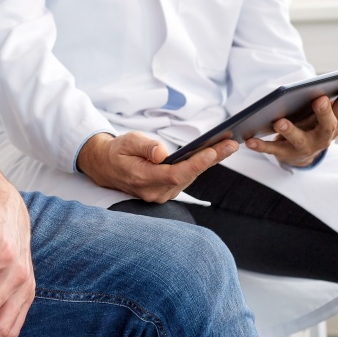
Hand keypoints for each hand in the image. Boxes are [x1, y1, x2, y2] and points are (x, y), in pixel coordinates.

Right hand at [76, 130, 238, 202]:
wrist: (105, 167)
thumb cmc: (117, 152)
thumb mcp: (127, 141)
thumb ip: (144, 146)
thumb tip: (161, 152)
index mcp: (144, 178)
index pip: (176, 174)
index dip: (197, 163)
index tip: (214, 151)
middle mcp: (155, 192)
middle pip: (188, 176)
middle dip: (211, 159)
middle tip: (231, 144)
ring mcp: (160, 195)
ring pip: (189, 178)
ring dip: (209, 163)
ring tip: (227, 146)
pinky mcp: (165, 192)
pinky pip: (185, 180)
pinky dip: (199, 167)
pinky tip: (212, 155)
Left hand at [246, 77, 337, 166]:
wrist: (301, 155)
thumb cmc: (315, 124)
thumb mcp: (328, 112)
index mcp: (335, 123)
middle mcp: (323, 137)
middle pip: (326, 126)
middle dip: (323, 113)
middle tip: (320, 99)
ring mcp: (304, 147)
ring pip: (298, 140)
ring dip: (289, 130)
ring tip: (278, 122)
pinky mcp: (285, 154)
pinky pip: (272, 150)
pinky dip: (261, 146)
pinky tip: (249, 141)